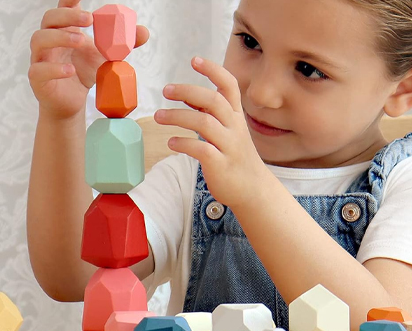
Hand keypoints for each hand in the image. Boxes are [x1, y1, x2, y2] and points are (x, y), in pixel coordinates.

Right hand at [29, 0, 149, 120]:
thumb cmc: (84, 74)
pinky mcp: (37, 78)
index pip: (62, 9)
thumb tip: (144, 31)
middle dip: (68, 16)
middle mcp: (49, 41)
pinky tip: (71, 70)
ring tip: (81, 41)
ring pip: (39, 40)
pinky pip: (39, 69)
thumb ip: (123, 45)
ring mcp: (40, 58)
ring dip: (60, 37)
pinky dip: (54, 68)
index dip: (68, 0)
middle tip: (89, 20)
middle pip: (49, 19)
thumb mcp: (106, 58)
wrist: (72, 104)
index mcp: (65, 31)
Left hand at [154, 57, 268, 209]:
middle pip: (213, 101)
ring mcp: (229, 146)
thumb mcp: (229, 131)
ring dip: (178, 117)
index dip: (213, 70)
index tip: (194, 60)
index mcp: (236, 116)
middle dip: (188, 91)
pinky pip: (201, 150)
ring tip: (158, 117)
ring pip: (205, 123)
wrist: (253, 190)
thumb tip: (188, 97)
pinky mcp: (221, 165)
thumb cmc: (235, 158)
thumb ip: (211, 114)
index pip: (229, 85)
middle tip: (166, 90)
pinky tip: (171, 142)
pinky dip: (184, 144)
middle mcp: (234, 128)